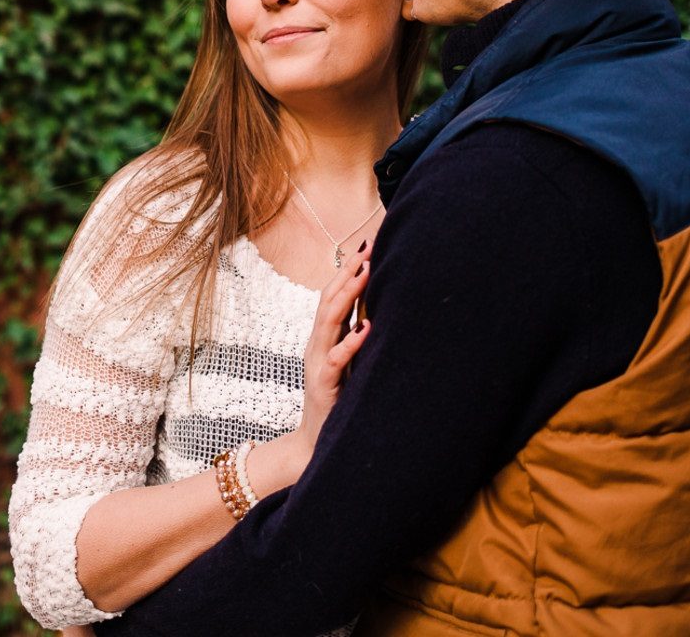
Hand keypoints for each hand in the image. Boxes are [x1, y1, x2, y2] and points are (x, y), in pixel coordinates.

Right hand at [289, 241, 372, 464]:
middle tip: (368, 248)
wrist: (314, 444)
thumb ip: (353, 337)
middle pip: (328, 300)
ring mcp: (317, 363)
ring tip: (366, 273)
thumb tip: (374, 310)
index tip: (367, 245)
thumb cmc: (336, 401)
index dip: (347, 269)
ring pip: (329, 321)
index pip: (331, 295)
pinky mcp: (324, 385)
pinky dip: (351, 342)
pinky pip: (336, 359)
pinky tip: (367, 328)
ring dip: (347, 295)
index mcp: (323, 338)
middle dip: (348, 272)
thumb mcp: (345, 364)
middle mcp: (316, 345)